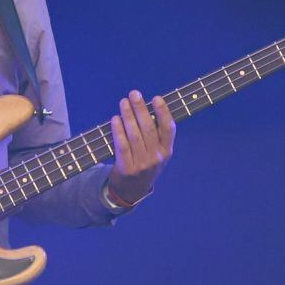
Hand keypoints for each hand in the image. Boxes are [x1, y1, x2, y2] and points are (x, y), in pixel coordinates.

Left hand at [104, 90, 174, 206]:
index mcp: (167, 151)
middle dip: (141, 108)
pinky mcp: (127, 169)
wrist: (132, 190)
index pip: (168, 129)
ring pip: (135, 135)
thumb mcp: (156, 153)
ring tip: (123, 102)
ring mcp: (142, 164)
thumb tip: (146, 107)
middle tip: (134, 94)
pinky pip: (122, 146)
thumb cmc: (144, 164)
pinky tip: (115, 119)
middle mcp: (156, 157)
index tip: (156, 98)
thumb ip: (155, 135)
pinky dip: (118, 131)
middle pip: (149, 128)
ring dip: (128, 116)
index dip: (163, 112)